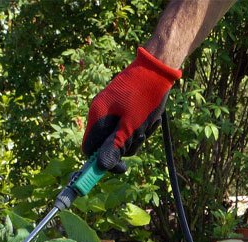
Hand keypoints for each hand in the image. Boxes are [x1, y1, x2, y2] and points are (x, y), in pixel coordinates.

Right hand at [83, 47, 181, 172]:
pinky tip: (150, 119)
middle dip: (126, 146)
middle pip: (107, 145)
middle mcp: (100, 113)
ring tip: (148, 124)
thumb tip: (101, 166)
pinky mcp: (121, 109)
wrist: (157, 69)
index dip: (103, 161)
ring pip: (119, 138)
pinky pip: (127, 128)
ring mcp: (110, 110)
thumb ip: (115, 146)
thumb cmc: (145, 97)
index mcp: (97, 115)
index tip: (123, 167)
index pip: (90, 148)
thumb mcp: (131, 126)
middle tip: (141, 135)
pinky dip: (139, 128)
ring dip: (136, 138)